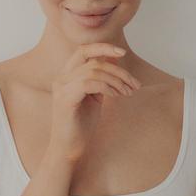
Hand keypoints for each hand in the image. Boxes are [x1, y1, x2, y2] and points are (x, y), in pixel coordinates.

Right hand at [46, 43, 141, 162]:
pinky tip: (115, 96)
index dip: (103, 47)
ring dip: (116, 81)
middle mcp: (62, 78)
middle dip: (119, 71)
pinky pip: (89, 83)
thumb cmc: (81, 125)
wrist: (69, 149)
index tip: (123, 53)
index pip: (84, 50)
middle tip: (134, 84)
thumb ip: (103, 78)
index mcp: (68, 75)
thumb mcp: (96, 96)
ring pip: (94, 71)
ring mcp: (61, 87)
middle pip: (94, 61)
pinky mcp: (64, 98)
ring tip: (127, 93)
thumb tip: (116, 58)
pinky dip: (107, 87)